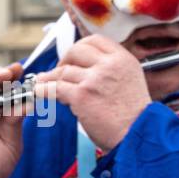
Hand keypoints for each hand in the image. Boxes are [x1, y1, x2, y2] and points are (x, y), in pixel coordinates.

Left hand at [34, 35, 149, 150]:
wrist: (138, 136)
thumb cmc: (134, 117)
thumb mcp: (130, 82)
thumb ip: (111, 71)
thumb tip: (85, 69)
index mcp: (123, 60)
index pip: (95, 41)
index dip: (80, 48)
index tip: (73, 57)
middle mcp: (109, 65)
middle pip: (76, 51)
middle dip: (64, 60)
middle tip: (59, 71)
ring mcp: (94, 79)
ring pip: (64, 71)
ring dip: (51, 78)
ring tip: (45, 84)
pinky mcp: (81, 96)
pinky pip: (55, 88)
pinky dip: (44, 89)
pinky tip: (40, 92)